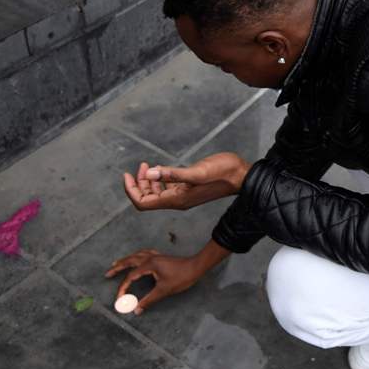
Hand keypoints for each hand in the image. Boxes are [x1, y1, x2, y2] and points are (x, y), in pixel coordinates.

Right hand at [105, 249, 202, 314]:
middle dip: (118, 267)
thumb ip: (149, 300)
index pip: (131, 277)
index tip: (119, 300)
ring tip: (117, 263)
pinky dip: (137, 256)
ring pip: (136, 255)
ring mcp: (156, 256)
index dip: (123, 288)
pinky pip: (145, 253)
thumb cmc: (181, 277)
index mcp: (149, 265)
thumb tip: (136, 310)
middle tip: (108, 273)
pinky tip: (137, 257)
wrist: (196, 267)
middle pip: (130, 261)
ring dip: (126, 259)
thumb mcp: (164, 291)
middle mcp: (150, 258)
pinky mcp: (161, 257)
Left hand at [122, 153, 249, 210]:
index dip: (131, 190)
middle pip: (147, 198)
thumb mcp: (197, 172)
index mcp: (177, 199)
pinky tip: (161, 168)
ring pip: (156, 193)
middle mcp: (178, 200)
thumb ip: (172, 174)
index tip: (127, 174)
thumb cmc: (223, 173)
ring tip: (148, 165)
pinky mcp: (189, 188)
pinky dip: (159, 179)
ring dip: (148, 180)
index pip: (143, 203)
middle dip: (139, 183)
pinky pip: (167, 188)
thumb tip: (149, 173)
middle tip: (141, 166)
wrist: (241, 175)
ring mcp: (183, 195)